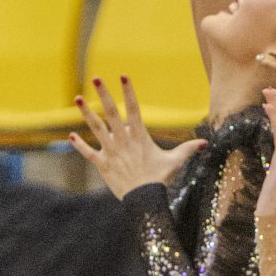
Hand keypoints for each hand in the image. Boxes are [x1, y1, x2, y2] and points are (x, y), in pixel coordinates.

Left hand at [70, 76, 206, 198]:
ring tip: (77, 98)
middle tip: (95, 78)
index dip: (128, 91)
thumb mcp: (175, 161)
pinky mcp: (102, 164)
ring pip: (96, 128)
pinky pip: (88, 153)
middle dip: (103, 94)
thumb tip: (205, 143)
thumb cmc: (160, 179)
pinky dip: (79, 145)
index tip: (123, 76)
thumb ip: (188, 149)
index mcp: (139, 136)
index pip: (133, 108)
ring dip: (86, 113)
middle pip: (111, 112)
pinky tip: (70, 136)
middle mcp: (123, 140)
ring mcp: (111, 151)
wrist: (144, 200)